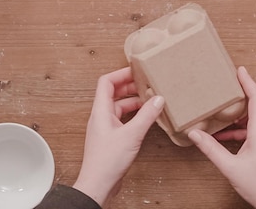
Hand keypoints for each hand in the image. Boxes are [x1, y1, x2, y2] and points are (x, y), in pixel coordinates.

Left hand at [73, 67, 164, 206]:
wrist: (98, 185)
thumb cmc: (107, 162)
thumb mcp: (132, 135)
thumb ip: (146, 116)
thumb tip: (158, 99)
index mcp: (100, 111)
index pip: (106, 82)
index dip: (120, 74)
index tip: (136, 70)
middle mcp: (101, 117)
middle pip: (113, 93)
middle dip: (130, 86)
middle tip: (146, 83)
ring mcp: (105, 127)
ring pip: (119, 106)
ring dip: (133, 101)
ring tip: (150, 99)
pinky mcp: (111, 138)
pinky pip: (123, 119)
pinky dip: (134, 115)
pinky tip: (146, 118)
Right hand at [187, 66, 255, 208]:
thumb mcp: (230, 167)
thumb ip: (211, 149)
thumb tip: (195, 134)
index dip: (248, 82)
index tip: (239, 70)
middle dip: (251, 87)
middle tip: (236, 80)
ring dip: (248, 105)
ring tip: (229, 105)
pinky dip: (244, 124)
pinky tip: (228, 133)